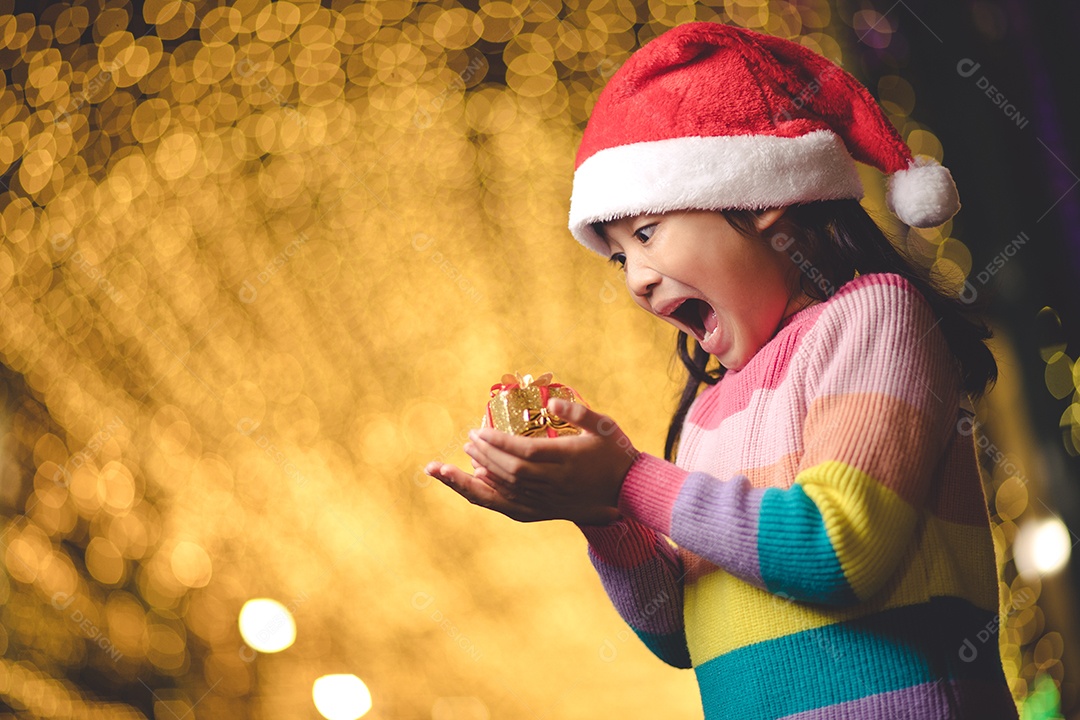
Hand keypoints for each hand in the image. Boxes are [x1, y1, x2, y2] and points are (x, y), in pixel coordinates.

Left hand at [426, 398, 639, 523]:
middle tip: (469, 439)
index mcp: (568, 459)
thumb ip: (578, 411)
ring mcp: (549, 500)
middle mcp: (555, 483)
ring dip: (480, 475)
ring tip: (461, 459)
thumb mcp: (603, 425)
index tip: (480, 431)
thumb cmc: (616, 453)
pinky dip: (490, 497)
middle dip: (485, 454)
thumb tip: (551, 401)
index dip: (498, 442)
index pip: (525, 452)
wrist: (628, 491)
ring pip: (507, 491)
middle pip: (511, 471)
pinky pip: (511, 508)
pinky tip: (475, 484)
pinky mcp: (545, 511)